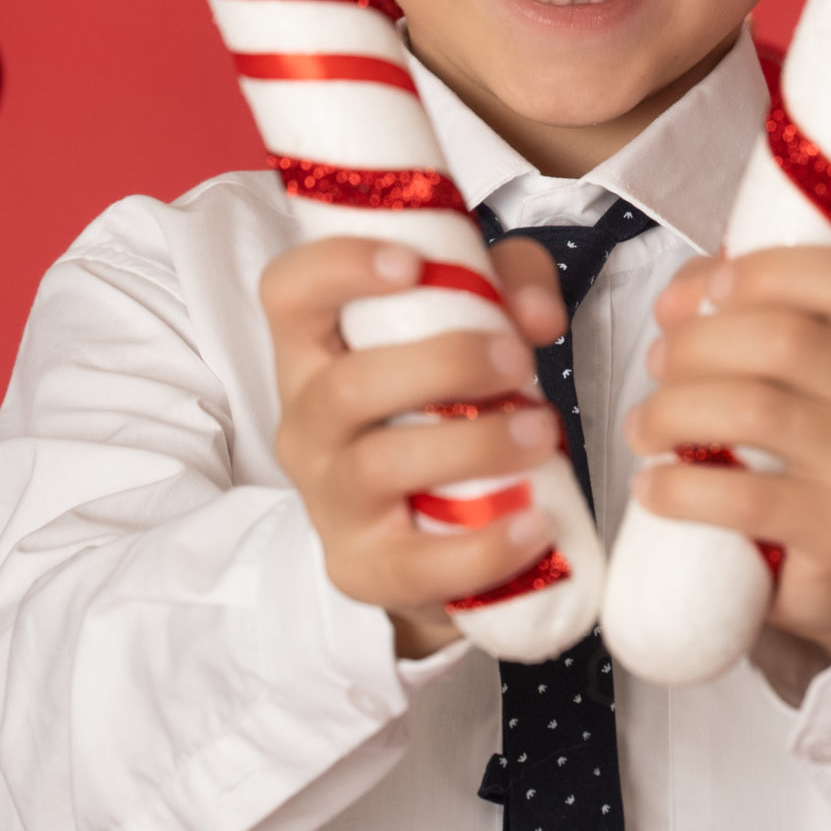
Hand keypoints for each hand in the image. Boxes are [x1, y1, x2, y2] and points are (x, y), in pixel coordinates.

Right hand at [265, 234, 567, 657]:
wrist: (420, 533)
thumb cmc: (438, 406)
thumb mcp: (472, 325)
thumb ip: (510, 289)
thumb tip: (538, 317)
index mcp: (314, 350)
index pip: (288, 292)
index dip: (338, 267)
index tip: (411, 263)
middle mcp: (306, 422)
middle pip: (346, 386)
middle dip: (444, 363)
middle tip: (517, 359)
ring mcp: (328, 499)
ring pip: (379, 466)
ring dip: (473, 445)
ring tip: (542, 434)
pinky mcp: (363, 568)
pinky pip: (415, 564)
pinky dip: (483, 547)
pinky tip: (535, 524)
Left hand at [626, 247, 830, 660]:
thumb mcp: (827, 365)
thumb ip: (766, 306)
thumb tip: (684, 297)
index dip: (766, 271)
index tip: (710, 289)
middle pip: (783, 339)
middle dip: (695, 344)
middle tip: (658, 362)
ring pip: (754, 410)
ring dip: (672, 410)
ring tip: (643, 425)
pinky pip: (743, 497)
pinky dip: (678, 486)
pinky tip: (652, 486)